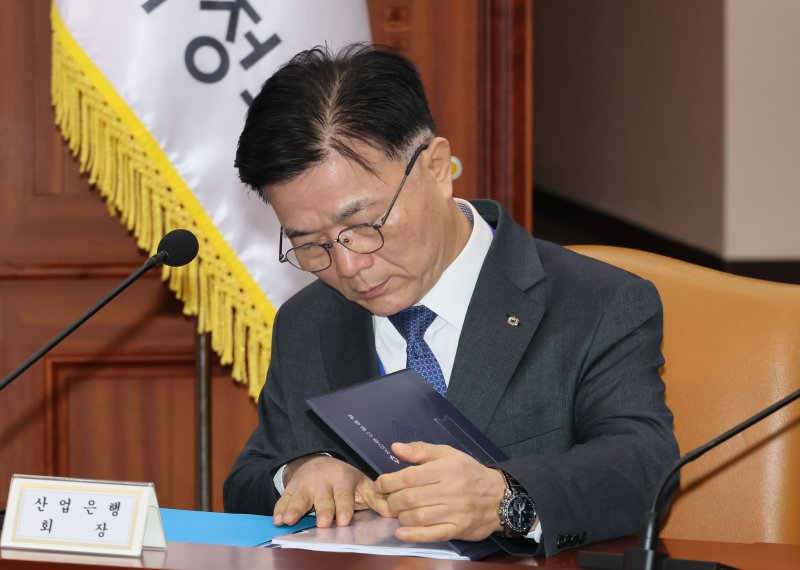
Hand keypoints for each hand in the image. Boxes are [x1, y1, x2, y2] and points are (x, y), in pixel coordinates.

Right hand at [274, 455, 391, 527]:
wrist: (317, 463)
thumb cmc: (343, 479)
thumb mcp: (361, 484)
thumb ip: (376, 499)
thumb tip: (394, 510)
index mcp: (342, 480)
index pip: (344, 495)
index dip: (344, 508)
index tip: (343, 520)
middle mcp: (322, 483)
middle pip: (322, 499)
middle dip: (322, 511)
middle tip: (322, 523)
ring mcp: (305, 486)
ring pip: (300, 499)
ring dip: (295, 509)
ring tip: (289, 520)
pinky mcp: (290, 491)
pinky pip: (283, 500)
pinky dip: (279, 509)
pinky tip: (277, 519)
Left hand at [373, 442, 505, 542]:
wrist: (499, 497)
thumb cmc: (469, 473)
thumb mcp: (448, 454)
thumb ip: (421, 450)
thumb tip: (395, 447)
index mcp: (446, 468)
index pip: (410, 476)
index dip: (390, 481)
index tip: (380, 484)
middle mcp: (449, 490)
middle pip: (411, 498)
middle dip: (393, 500)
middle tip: (387, 500)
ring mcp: (454, 511)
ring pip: (418, 517)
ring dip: (401, 516)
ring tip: (397, 513)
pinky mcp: (457, 528)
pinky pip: (433, 534)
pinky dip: (414, 535)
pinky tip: (401, 533)